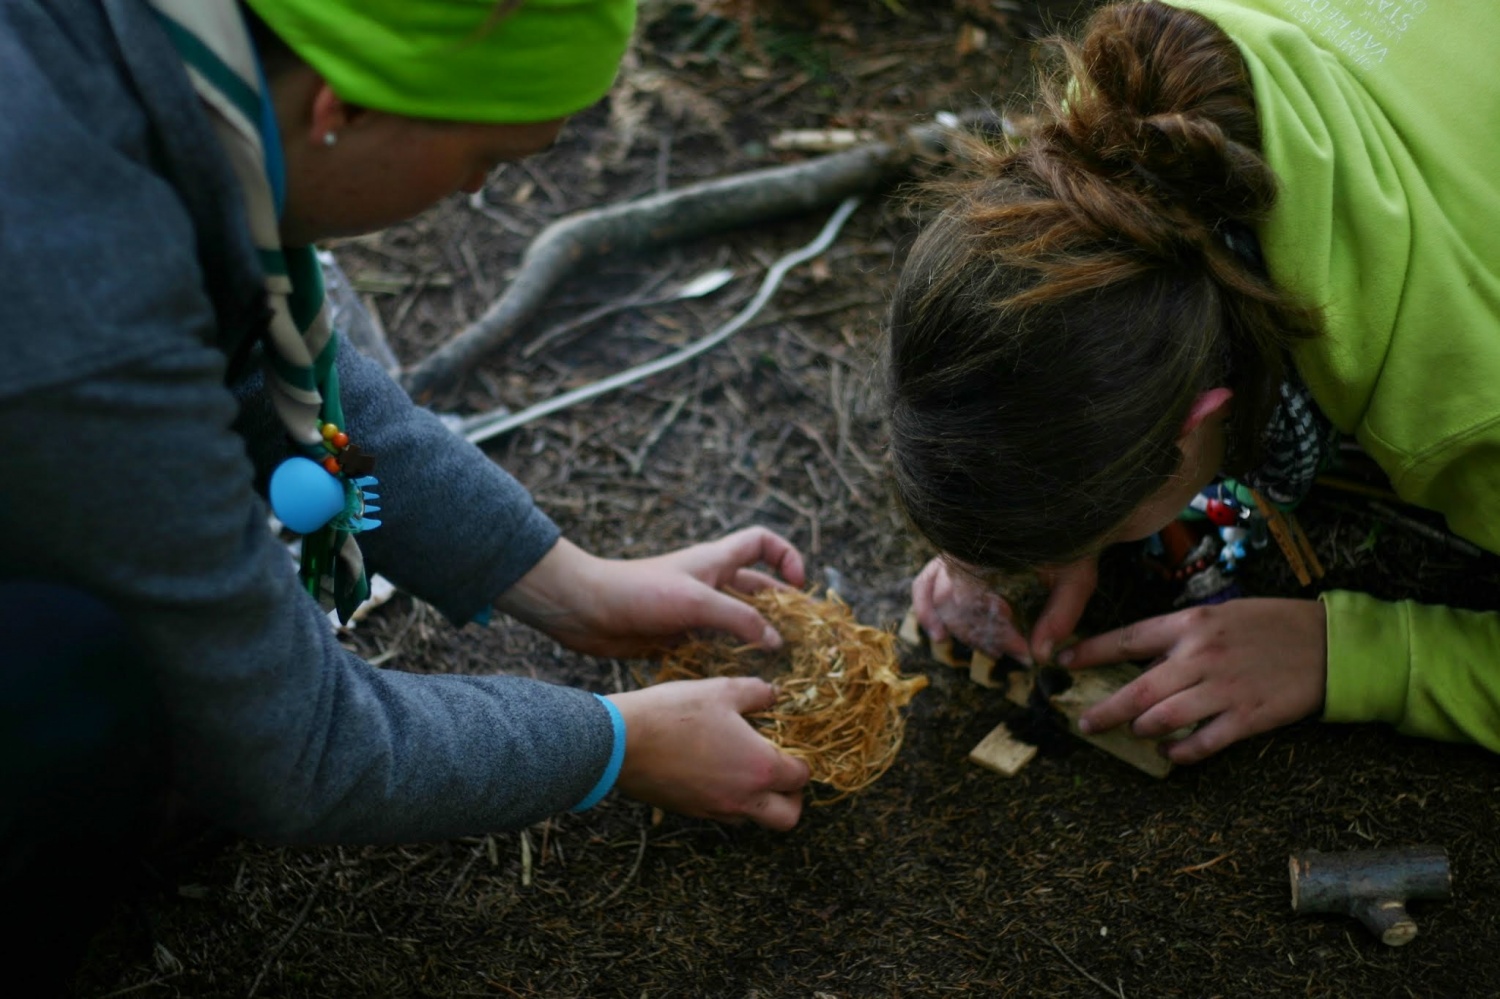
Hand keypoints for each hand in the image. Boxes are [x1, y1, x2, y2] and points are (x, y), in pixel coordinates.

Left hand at [497, 528, 805, 658]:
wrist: (584, 610)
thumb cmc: (639, 594)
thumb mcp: (696, 602)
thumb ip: (738, 619)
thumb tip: (775, 640)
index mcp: (716, 561)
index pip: (761, 542)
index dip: (785, 556)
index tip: (798, 585)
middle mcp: (709, 583)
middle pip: (758, 589)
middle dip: (783, 610)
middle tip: (808, 638)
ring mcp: (694, 611)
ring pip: (738, 623)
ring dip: (758, 641)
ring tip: (783, 667)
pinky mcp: (678, 637)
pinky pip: (715, 648)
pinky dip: (730, 661)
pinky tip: (741, 680)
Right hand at [608, 677, 810, 829]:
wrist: (620, 742)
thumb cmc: (674, 712)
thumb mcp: (722, 690)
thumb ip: (757, 692)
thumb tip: (773, 694)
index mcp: (760, 767)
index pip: (801, 777)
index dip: (802, 761)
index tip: (791, 746)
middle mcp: (742, 797)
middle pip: (787, 817)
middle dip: (792, 797)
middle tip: (781, 773)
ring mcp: (714, 810)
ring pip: (753, 819)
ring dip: (759, 801)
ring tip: (745, 769)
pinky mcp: (690, 812)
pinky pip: (722, 815)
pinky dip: (728, 801)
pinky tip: (714, 771)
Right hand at [911, 555, 1098, 664]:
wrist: (1059, 505)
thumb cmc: (1071, 540)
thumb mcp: (1076, 576)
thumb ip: (1060, 615)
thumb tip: (1040, 655)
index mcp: (987, 550)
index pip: (972, 602)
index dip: (995, 634)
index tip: (1024, 651)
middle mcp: (961, 548)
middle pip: (952, 604)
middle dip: (982, 636)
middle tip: (1012, 653)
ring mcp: (953, 551)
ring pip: (935, 597)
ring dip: (957, 629)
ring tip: (989, 650)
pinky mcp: (953, 556)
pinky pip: (925, 583)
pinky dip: (927, 609)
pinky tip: (939, 635)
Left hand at [1058, 598, 1327, 762]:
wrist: (1329, 644)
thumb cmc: (1270, 625)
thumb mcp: (1220, 615)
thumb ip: (1181, 636)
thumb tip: (1141, 656)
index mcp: (1191, 624)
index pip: (1127, 639)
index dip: (1090, 652)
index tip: (1062, 661)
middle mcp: (1201, 656)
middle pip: (1137, 689)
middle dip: (1104, 710)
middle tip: (1084, 722)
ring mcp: (1223, 688)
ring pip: (1162, 718)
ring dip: (1140, 729)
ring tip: (1133, 732)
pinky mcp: (1247, 717)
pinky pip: (1202, 742)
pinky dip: (1180, 751)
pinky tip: (1169, 753)